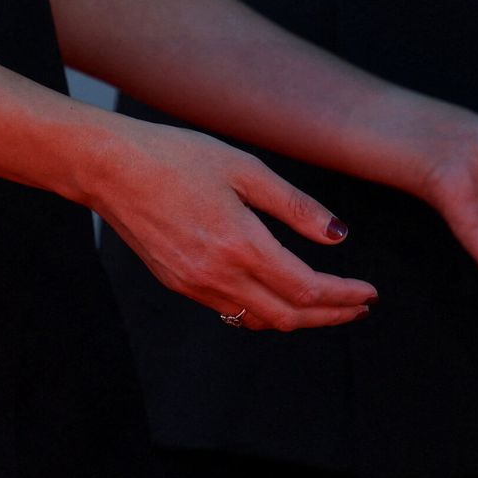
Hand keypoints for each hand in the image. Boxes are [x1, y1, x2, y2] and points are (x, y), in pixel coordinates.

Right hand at [86, 121, 377, 330]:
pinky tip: (283, 296)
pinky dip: (267, 311)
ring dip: (301, 318)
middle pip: (289, 316)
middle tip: (361, 308)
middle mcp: (217, 275)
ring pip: (260, 320)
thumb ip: (296, 207)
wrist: (107, 168)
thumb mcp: (246, 169)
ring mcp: (195, 285)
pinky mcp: (179, 284)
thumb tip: (338, 236)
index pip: (307, 289)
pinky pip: (233, 311)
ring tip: (331, 305)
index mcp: (240, 245)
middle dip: (331, 316)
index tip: (370, 294)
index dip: (344, 296)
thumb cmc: (176, 157)